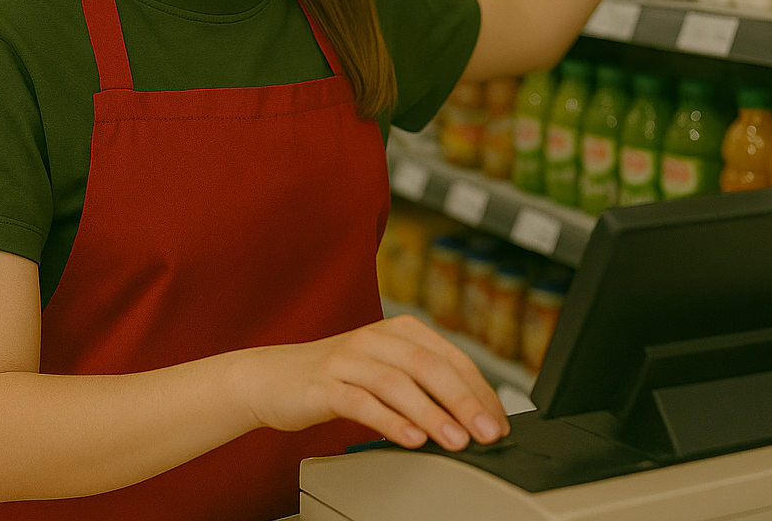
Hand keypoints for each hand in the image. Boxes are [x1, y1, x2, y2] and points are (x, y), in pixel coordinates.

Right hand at [231, 314, 510, 450]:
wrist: (272, 377)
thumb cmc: (335, 378)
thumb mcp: (384, 373)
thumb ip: (422, 387)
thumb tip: (471, 417)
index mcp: (399, 331)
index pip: (451, 358)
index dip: (479, 390)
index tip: (499, 421)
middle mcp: (376, 338)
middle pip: (430, 366)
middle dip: (464, 401)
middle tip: (487, 433)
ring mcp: (349, 358)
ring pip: (399, 384)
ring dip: (433, 414)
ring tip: (456, 441)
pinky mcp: (325, 383)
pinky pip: (362, 401)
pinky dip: (390, 421)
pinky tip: (410, 439)